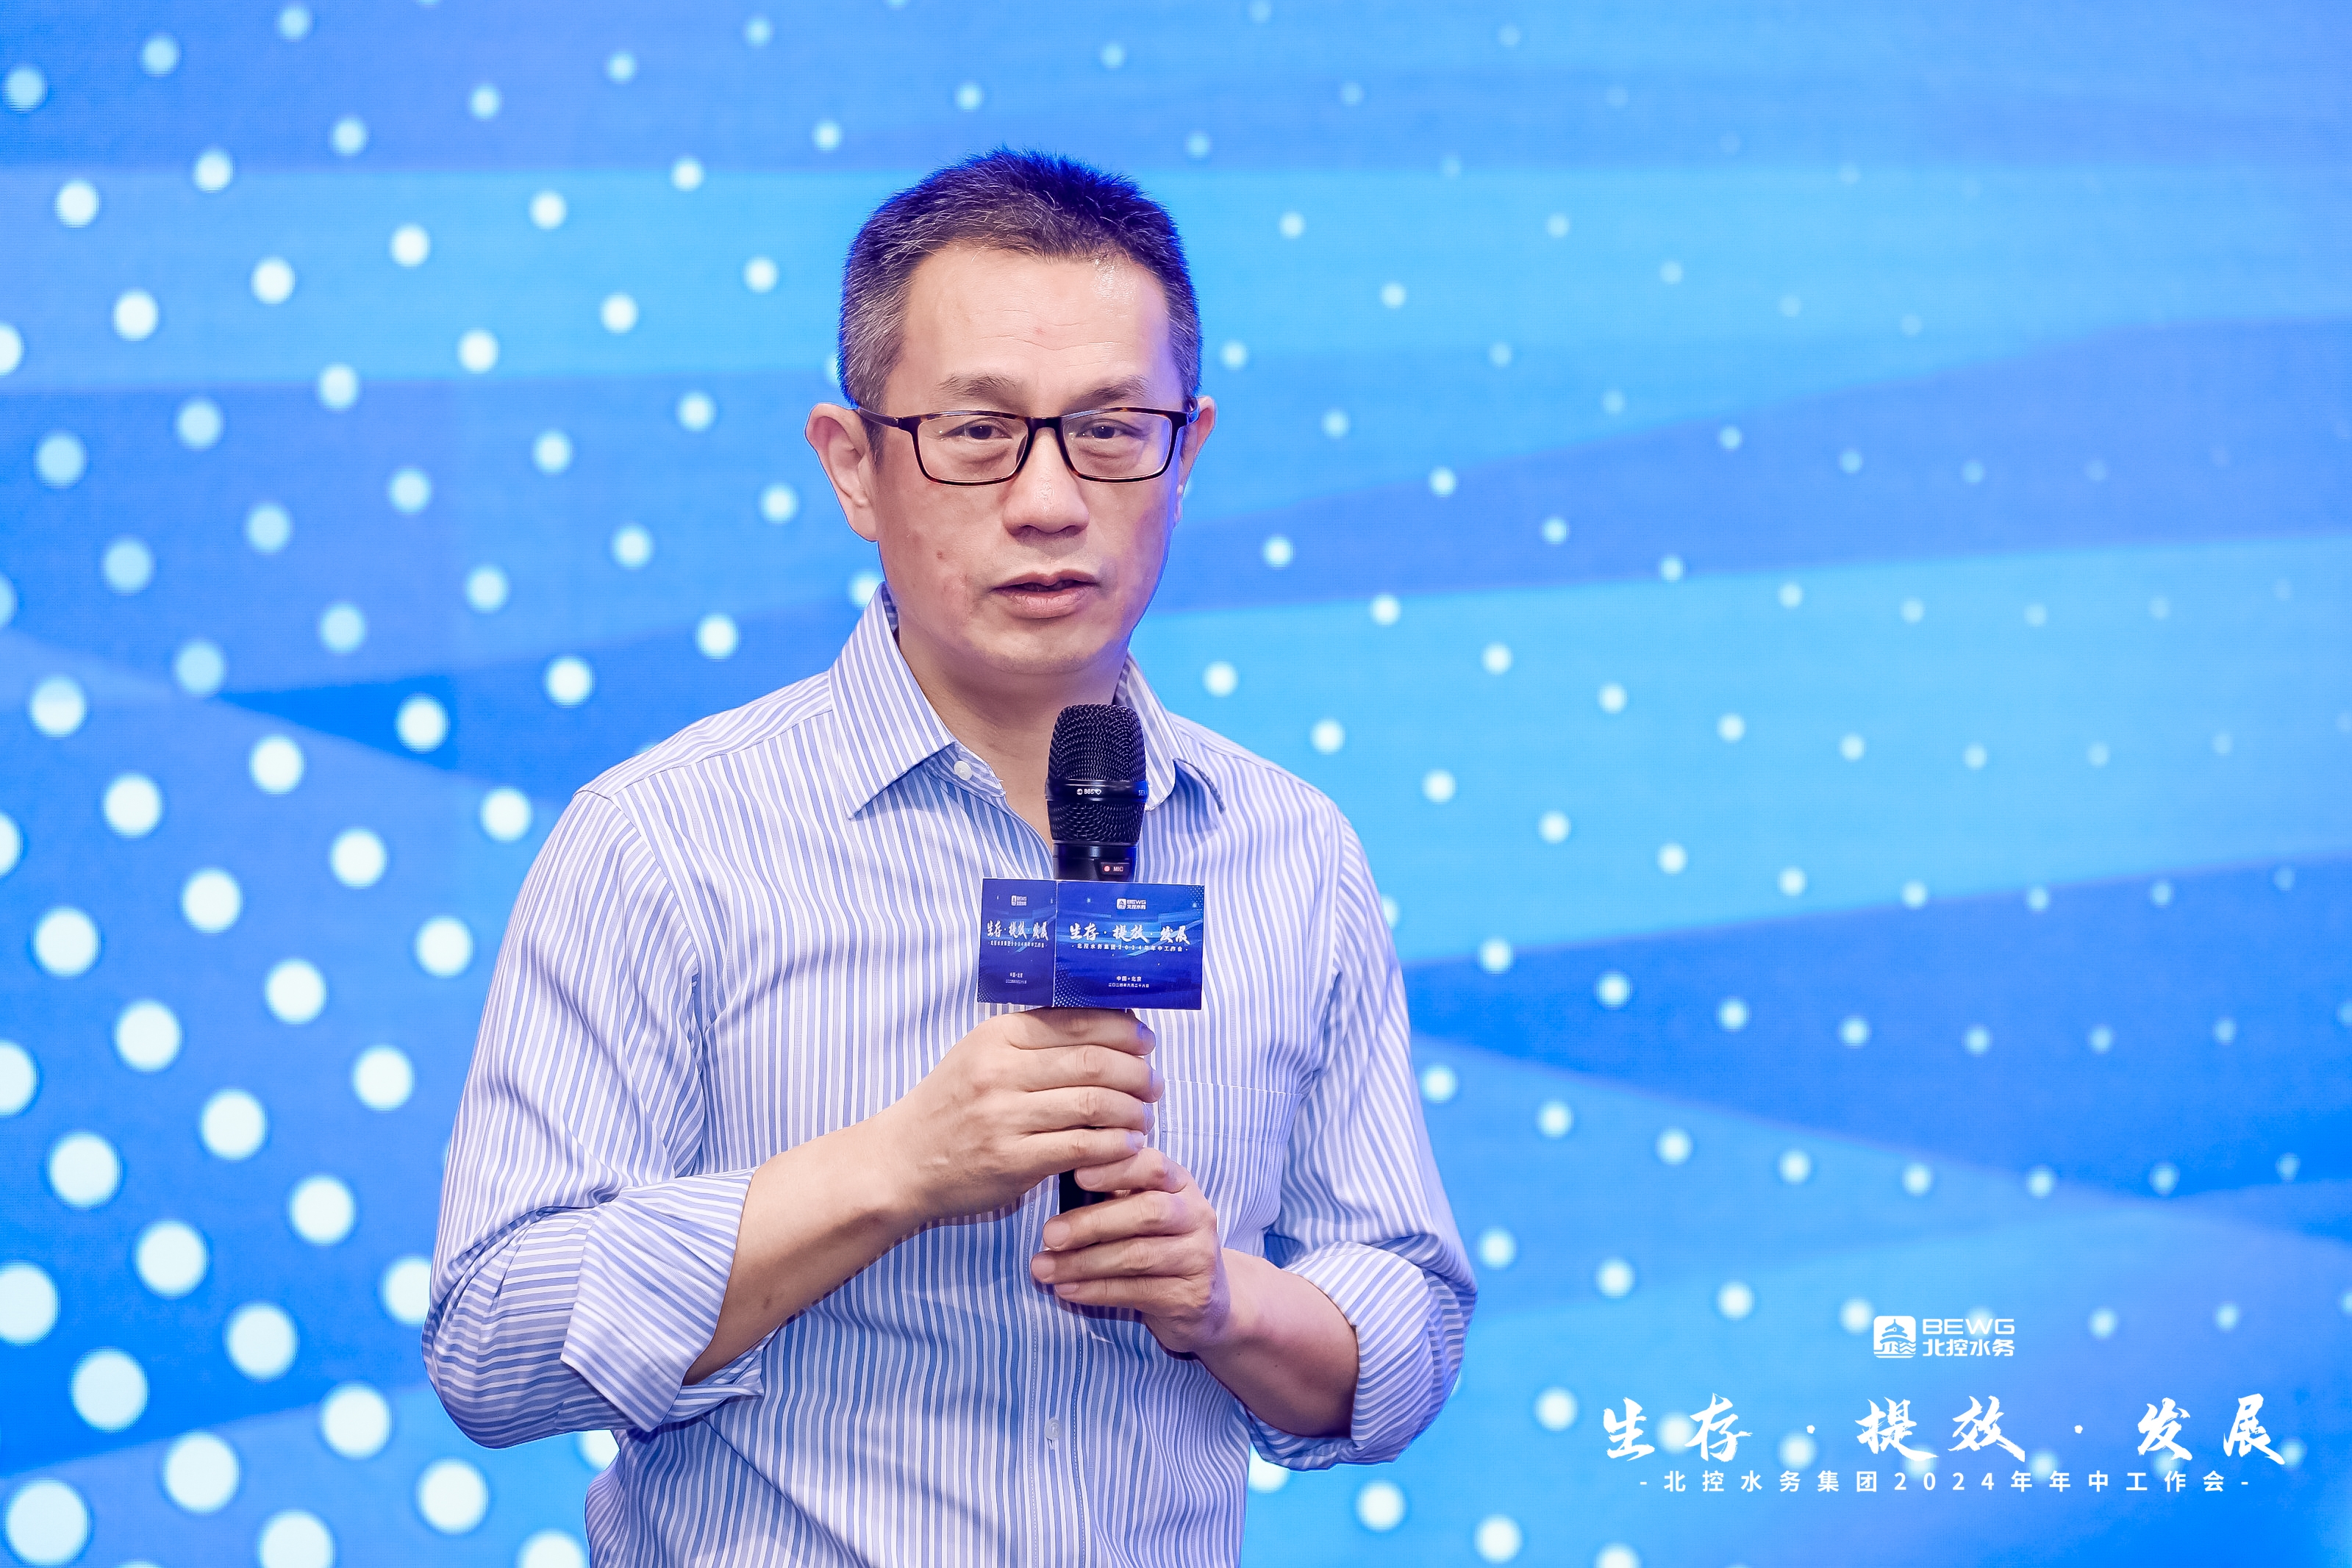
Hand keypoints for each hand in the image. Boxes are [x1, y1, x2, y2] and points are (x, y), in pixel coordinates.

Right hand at [874, 1009, 1158, 1226]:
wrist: (901, 1161)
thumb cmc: (952, 1106)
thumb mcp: (983, 1055)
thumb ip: (1036, 1038)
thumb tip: (1111, 1019)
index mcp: (999, 1035)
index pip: (1079, 1021)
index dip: (1126, 1030)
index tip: (1147, 1042)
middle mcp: (1001, 1070)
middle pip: (1094, 1061)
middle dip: (1138, 1072)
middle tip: (1154, 1084)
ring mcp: (1004, 1116)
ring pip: (1094, 1103)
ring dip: (1133, 1110)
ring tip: (1144, 1117)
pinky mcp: (1011, 1160)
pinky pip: (1082, 1147)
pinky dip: (1115, 1145)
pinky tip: (1128, 1145)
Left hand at [1028, 1148, 1232, 1354]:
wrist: (1205, 1299)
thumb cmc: (1157, 1243)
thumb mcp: (1140, 1209)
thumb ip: (1110, 1194)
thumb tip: (1056, 1176)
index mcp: (1180, 1185)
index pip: (1154, 1166)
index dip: (1116, 1169)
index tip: (1076, 1175)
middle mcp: (1196, 1215)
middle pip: (1148, 1212)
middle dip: (1093, 1222)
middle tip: (1049, 1234)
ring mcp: (1199, 1257)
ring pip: (1139, 1256)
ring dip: (1084, 1263)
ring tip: (1043, 1268)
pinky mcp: (1191, 1295)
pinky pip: (1138, 1291)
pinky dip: (1096, 1291)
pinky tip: (1066, 1290)